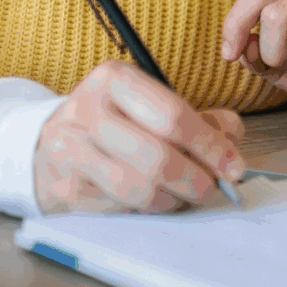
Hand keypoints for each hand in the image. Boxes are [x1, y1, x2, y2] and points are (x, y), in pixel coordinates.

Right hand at [34, 60, 246, 213]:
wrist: (52, 145)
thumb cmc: (115, 123)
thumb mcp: (151, 106)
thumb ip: (198, 119)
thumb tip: (231, 139)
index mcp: (115, 79)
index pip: (172, 116)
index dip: (210, 146)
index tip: (233, 167)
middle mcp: (87, 110)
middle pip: (157, 156)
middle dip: (196, 179)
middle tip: (212, 188)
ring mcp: (70, 149)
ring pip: (138, 188)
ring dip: (173, 199)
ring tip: (184, 195)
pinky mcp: (65, 185)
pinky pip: (120, 206)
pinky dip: (148, 208)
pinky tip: (156, 198)